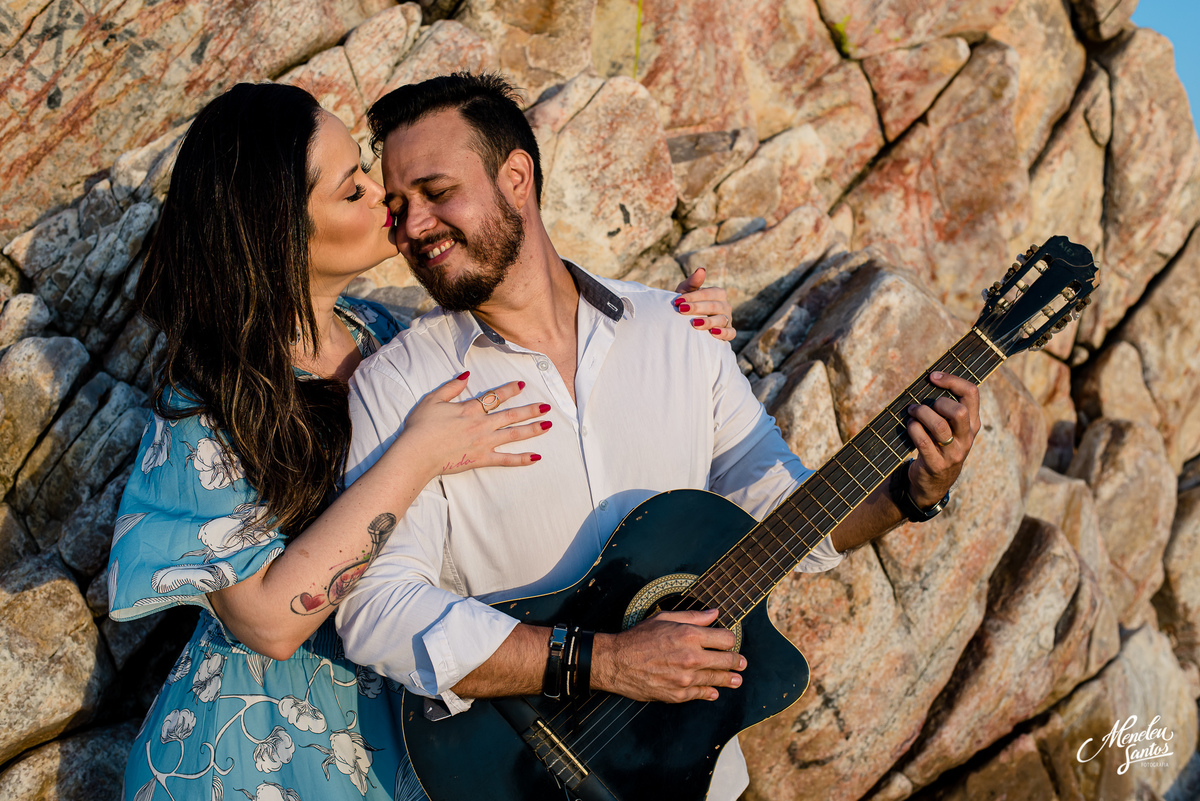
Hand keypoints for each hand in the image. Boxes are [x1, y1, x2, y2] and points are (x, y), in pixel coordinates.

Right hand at [401, 372, 550, 476]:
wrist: (417, 454)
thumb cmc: (421, 427)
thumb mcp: (432, 400)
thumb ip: (451, 387)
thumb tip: (466, 376)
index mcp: (470, 409)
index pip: (495, 396)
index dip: (510, 390)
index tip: (522, 386)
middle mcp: (482, 424)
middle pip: (512, 415)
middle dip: (531, 410)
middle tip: (547, 406)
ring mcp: (484, 443)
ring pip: (514, 434)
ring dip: (533, 429)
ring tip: (549, 425)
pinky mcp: (482, 459)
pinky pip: (506, 459)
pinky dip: (522, 459)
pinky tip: (536, 457)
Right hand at [592, 609, 745, 702]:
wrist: (616, 662)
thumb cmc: (638, 637)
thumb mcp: (665, 618)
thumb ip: (693, 617)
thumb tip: (715, 614)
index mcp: (690, 635)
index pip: (726, 639)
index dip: (730, 639)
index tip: (729, 642)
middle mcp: (692, 657)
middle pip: (727, 660)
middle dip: (737, 661)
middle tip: (741, 663)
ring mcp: (686, 679)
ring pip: (718, 679)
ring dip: (729, 679)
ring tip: (735, 680)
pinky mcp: (678, 695)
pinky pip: (702, 694)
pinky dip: (710, 692)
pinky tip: (714, 691)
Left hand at [673, 267, 735, 342]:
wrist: (685, 322)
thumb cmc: (686, 303)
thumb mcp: (686, 292)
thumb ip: (693, 282)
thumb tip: (701, 270)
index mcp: (718, 293)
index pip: (708, 294)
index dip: (693, 297)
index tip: (678, 301)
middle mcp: (725, 305)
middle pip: (713, 306)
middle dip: (697, 308)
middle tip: (681, 310)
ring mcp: (728, 319)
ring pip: (721, 319)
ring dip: (708, 321)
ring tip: (694, 323)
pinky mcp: (729, 332)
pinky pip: (730, 333)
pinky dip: (724, 333)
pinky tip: (713, 333)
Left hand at [904, 372, 980, 506]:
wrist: (934, 483)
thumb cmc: (939, 446)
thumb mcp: (951, 429)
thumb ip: (946, 409)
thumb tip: (928, 380)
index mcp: (972, 424)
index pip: (972, 394)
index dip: (952, 380)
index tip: (933, 376)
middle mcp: (966, 438)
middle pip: (959, 411)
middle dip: (937, 402)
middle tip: (923, 404)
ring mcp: (953, 453)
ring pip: (939, 426)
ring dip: (921, 414)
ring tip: (912, 412)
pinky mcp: (936, 464)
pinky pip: (923, 441)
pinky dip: (913, 429)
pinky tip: (909, 426)